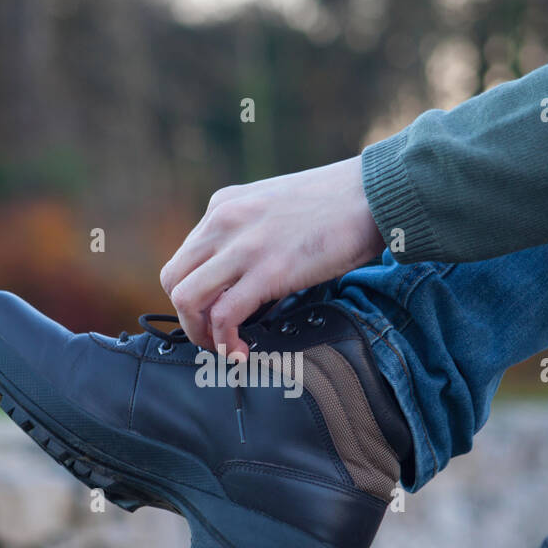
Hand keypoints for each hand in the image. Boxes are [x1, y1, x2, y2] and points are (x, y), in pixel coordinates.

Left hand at [160, 155, 384, 358]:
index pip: (183, 259)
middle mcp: (223, 222)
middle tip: (213, 339)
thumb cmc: (337, 204)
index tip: (213, 317)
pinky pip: (223, 316)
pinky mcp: (268, 271)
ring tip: (225, 350)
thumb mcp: (275, 206)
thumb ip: (251, 233)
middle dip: (188, 319)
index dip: (194, 296)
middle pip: (173, 280)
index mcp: (223, 206)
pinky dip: (225, 343)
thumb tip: (245, 276)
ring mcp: (243, 246)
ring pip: (186, 299)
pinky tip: (242, 353)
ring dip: (200, 335)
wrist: (374, 193)